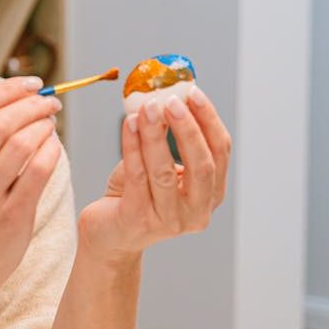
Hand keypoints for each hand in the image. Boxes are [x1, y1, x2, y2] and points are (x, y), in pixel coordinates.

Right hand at [0, 76, 62, 298]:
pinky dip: (51, 151)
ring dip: (43, 126)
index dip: (4, 89)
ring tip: (51, 124)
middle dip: (30, 105)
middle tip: (50, 102)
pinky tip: (54, 146)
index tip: (31, 83)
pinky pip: (38, 171)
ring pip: (19, 145)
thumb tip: (21, 92)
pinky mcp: (9, 216)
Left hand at [78, 86, 230, 262]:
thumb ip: (166, 140)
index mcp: (210, 196)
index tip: (193, 93)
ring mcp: (167, 220)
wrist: (109, 235)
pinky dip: (132, 146)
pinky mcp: (137, 220)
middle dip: (187, 128)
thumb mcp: (159, 167)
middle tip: (171, 101)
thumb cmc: (135, 196)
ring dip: (154, 134)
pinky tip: (128, 125)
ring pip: (164, 170)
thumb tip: (163, 99)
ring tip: (146, 108)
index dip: (209, 121)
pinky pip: (136, 175)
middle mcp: (195, 212)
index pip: (219, 153)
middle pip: (201, 165)